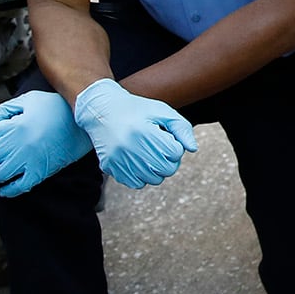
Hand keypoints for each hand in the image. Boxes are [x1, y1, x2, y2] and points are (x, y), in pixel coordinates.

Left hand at [0, 91, 93, 196]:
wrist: (82, 121)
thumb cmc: (54, 107)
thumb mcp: (27, 100)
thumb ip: (4, 111)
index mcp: (12, 126)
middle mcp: (16, 146)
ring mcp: (28, 161)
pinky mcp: (40, 172)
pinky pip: (20, 186)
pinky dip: (8, 191)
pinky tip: (3, 190)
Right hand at [73, 78, 197, 188]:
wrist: (101, 110)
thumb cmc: (137, 110)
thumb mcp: (162, 111)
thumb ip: (182, 128)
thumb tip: (193, 149)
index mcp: (144, 132)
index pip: (175, 153)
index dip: (175, 145)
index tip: (166, 137)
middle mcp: (129, 148)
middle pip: (167, 169)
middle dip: (170, 159)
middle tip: (161, 147)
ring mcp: (118, 160)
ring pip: (154, 179)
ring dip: (157, 168)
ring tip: (149, 152)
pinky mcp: (110, 168)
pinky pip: (137, 183)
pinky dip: (142, 175)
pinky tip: (138, 159)